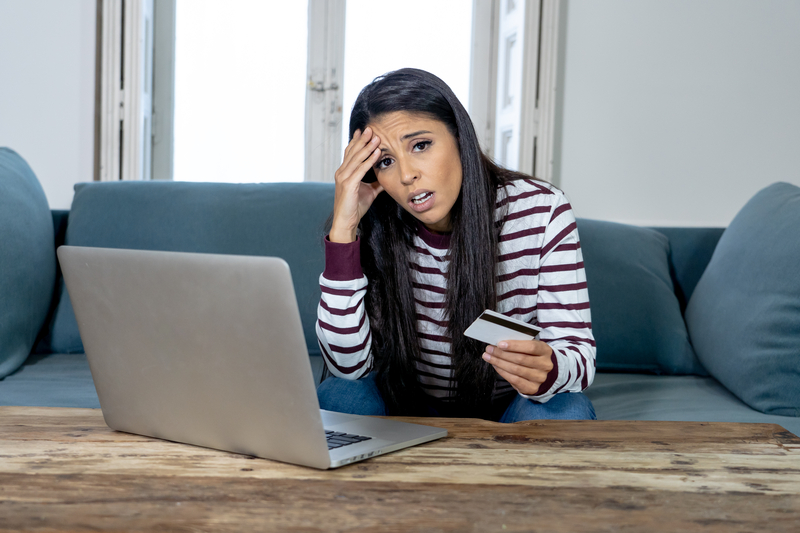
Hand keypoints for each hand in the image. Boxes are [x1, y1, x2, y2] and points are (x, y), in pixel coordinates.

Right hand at [330, 127, 384, 242]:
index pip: (350, 153)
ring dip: (367, 147)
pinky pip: (361, 169)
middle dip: (362, 139)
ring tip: (376, 137)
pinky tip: (377, 153)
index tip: (362, 131)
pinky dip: (369, 160)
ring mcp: (344, 178)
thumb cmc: (355, 207)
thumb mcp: (369, 192)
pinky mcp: (349, 185)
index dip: (356, 141)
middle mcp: (341, 172)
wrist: (346, 221)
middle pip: (353, 152)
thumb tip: (386, 178)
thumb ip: (376, 183)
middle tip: (370, 128)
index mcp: (344, 172)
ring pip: (357, 158)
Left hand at [482, 340, 553, 395]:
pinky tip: (495, 366)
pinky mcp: (533, 388)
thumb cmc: (533, 356)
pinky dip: (502, 372)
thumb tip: (499, 343)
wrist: (544, 373)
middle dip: (502, 354)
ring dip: (499, 362)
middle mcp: (545, 365)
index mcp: (545, 351)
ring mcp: (540, 378)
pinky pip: (514, 380)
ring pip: (516, 370)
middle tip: (489, 349)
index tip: (500, 344)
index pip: (531, 347)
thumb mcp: (531, 347)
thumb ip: (519, 344)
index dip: (515, 345)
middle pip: (521, 359)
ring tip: (488, 357)